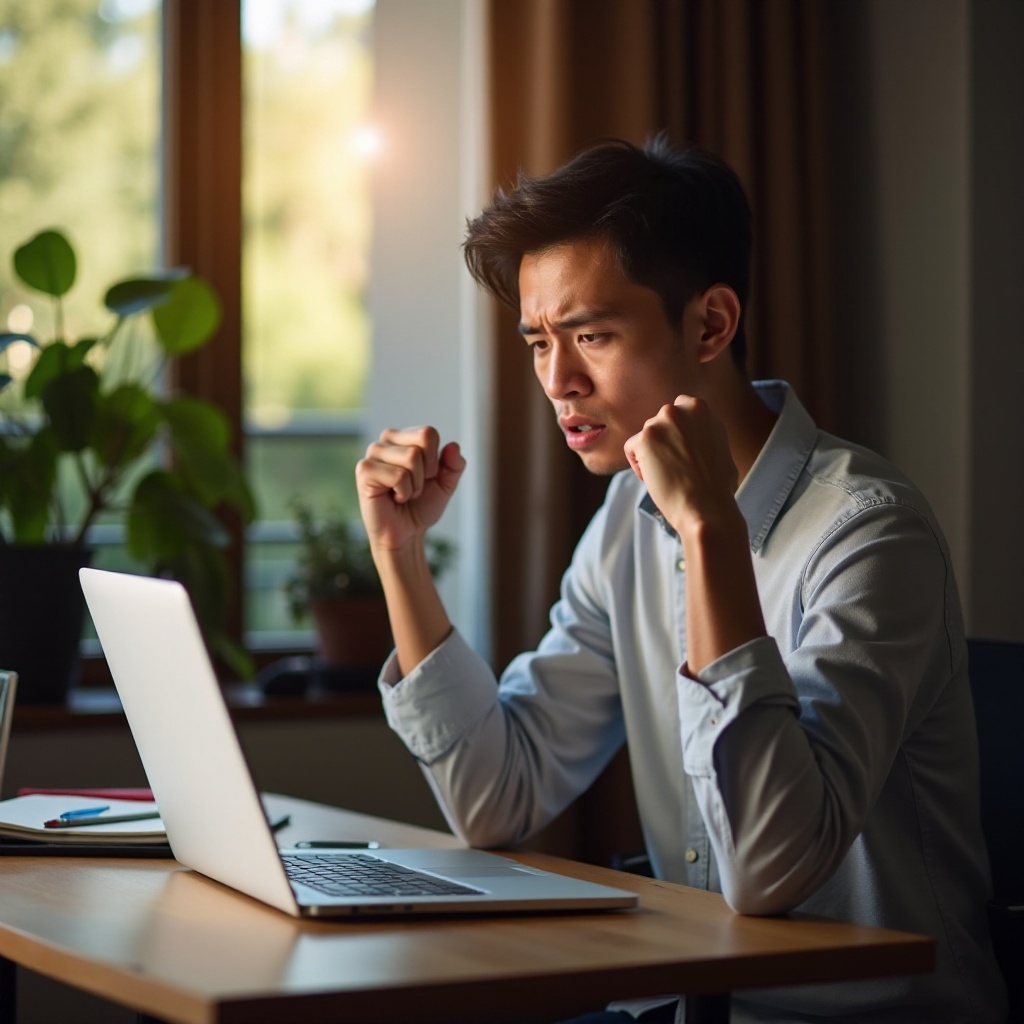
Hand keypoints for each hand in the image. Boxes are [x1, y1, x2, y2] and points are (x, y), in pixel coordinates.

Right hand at [356, 426, 465, 553]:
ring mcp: (373, 454)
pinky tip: (393, 497)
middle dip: (426, 472)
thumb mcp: (446, 484)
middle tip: (413, 487)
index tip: (426, 477)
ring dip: (415, 485)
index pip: (428, 433)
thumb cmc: (421, 506)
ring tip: (402, 493)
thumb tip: (453, 446)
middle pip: (422, 442)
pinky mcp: (364, 470)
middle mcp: (385, 441)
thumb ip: (455, 465)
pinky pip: (399, 475)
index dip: (435, 460)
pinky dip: (403, 492)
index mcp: (403, 438)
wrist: (406, 533)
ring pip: (412, 457)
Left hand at [623, 396, 738, 536]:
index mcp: (700, 409)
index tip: (681, 450)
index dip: (677, 433)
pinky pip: (631, 449)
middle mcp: (680, 410)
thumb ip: (705, 434)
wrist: (706, 507)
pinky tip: (655, 479)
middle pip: (659, 423)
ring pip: (646, 437)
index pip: (678, 410)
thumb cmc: (717, 487)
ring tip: (668, 475)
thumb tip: (695, 438)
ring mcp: (661, 423)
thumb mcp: (720, 447)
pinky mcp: (644, 439)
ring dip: (651, 455)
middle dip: (663, 443)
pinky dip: (639, 466)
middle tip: (674, 466)